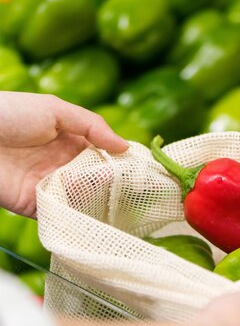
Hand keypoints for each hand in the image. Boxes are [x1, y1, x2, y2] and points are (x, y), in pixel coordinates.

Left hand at [0, 92, 127, 216]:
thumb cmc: (8, 114)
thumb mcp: (55, 109)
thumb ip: (92, 125)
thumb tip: (125, 146)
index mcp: (68, 140)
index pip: (102, 154)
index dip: (119, 161)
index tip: (140, 170)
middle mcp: (61, 165)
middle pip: (95, 179)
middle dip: (112, 184)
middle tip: (132, 189)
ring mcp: (49, 186)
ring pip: (82, 199)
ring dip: (97, 199)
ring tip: (112, 199)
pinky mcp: (35, 206)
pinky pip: (61, 215)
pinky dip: (76, 216)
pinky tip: (91, 212)